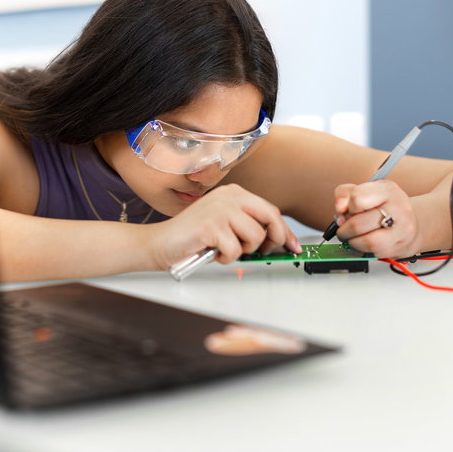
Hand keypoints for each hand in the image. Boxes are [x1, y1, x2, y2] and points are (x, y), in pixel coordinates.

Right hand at [148, 184, 301, 268]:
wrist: (159, 243)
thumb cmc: (191, 237)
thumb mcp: (225, 225)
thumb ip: (247, 226)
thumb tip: (277, 241)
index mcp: (233, 193)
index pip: (270, 210)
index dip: (285, 231)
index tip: (293, 246)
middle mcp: (228, 196)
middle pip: (270, 218)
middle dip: (274, 240)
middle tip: (264, 252)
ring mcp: (220, 209)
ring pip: (255, 237)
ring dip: (242, 251)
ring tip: (224, 249)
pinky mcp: (211, 225)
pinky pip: (235, 250)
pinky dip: (226, 258)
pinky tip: (212, 253)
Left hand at [333, 181, 419, 258]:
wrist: (411, 223)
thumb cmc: (384, 206)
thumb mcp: (366, 191)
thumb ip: (345, 193)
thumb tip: (340, 209)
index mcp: (388, 190)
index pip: (358, 198)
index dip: (347, 207)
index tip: (347, 210)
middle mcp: (399, 208)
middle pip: (358, 224)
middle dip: (344, 230)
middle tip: (343, 229)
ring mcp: (402, 230)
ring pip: (368, 242)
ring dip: (353, 242)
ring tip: (352, 238)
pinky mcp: (400, 247)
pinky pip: (375, 253)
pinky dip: (364, 250)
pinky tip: (366, 243)